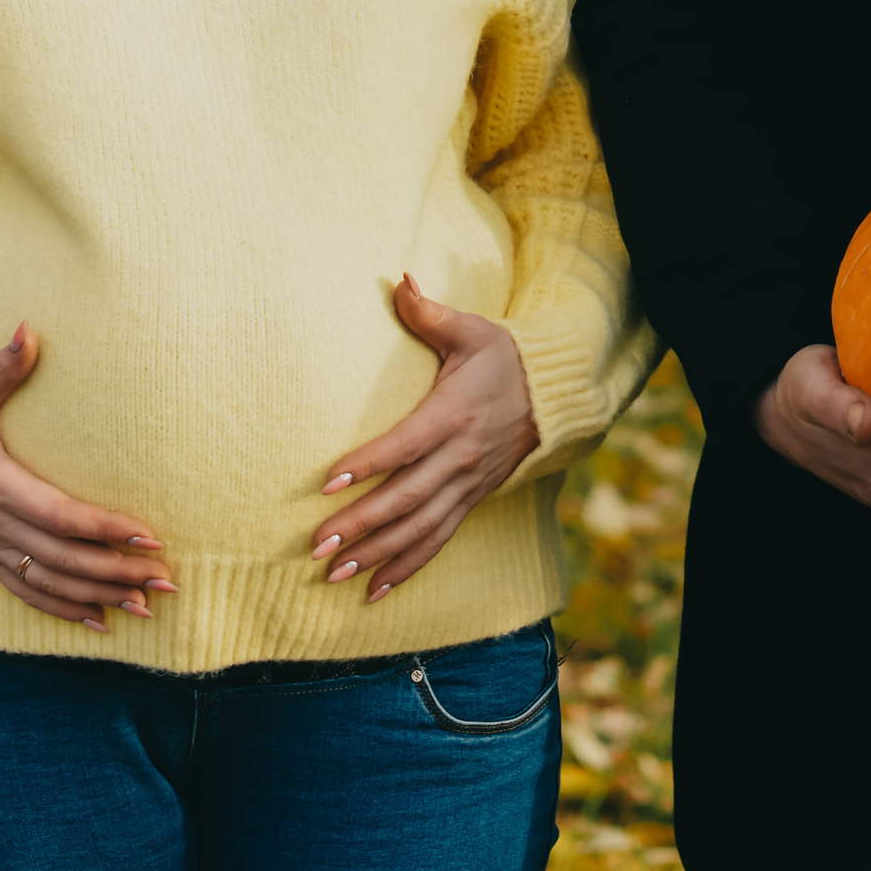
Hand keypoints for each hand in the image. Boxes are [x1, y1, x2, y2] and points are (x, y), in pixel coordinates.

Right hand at [0, 325, 175, 629]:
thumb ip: (0, 367)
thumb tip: (30, 329)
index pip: (60, 517)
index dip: (105, 529)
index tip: (149, 534)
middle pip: (65, 560)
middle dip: (117, 572)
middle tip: (166, 581)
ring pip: (51, 584)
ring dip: (99, 597)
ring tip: (145, 606)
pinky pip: (28, 594)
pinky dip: (64, 610)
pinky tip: (98, 622)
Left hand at [311, 273, 540, 602]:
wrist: (553, 394)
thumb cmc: (501, 357)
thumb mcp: (470, 329)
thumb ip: (428, 312)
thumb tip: (397, 279)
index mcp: (453, 414)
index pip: (405, 445)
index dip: (368, 464)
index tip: (327, 481)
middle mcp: (460, 457)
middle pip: (407, 498)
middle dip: (361, 524)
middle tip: (317, 545)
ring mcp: (467, 485)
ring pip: (420, 529)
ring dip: (377, 555)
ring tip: (334, 573)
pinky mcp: (471, 501)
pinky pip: (438, 542)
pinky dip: (407, 569)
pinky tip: (373, 592)